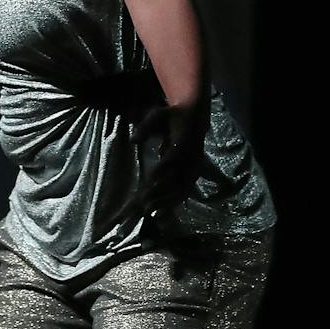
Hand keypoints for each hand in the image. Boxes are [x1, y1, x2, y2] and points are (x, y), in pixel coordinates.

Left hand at [114, 103, 206, 232]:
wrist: (196, 116)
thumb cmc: (173, 115)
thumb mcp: (158, 114)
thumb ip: (146, 126)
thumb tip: (133, 140)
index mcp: (185, 140)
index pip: (173, 158)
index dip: (163, 171)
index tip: (150, 182)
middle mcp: (192, 156)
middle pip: (178, 178)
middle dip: (162, 192)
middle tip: (145, 205)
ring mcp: (195, 166)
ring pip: (183, 188)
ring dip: (168, 202)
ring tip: (152, 214)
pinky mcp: (194, 173)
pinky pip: (185, 190)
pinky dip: (175, 202)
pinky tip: (163, 214)